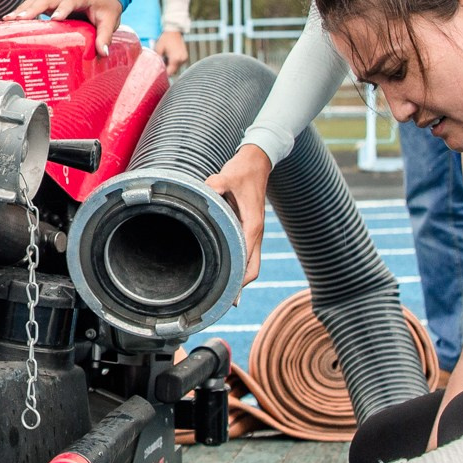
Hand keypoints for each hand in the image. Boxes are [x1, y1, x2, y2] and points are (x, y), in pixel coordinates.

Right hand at [10, 0, 123, 52]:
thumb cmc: (107, 10)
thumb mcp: (110, 22)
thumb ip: (105, 36)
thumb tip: (103, 53)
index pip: (70, 1)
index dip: (63, 9)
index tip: (55, 18)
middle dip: (32, 9)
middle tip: (19, 20)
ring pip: (36, 0)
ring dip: (22, 9)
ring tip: (8, 20)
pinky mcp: (50, 4)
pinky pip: (34, 4)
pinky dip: (22, 11)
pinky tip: (10, 21)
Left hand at [152, 27, 188, 75]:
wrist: (174, 31)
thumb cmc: (165, 39)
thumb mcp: (158, 50)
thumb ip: (157, 60)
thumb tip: (155, 68)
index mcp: (175, 59)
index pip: (170, 72)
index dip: (164, 74)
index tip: (158, 72)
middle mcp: (182, 60)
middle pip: (173, 71)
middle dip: (167, 69)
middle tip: (161, 63)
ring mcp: (185, 58)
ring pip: (176, 68)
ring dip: (171, 66)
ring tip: (166, 57)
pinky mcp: (185, 57)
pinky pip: (179, 64)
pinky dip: (174, 63)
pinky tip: (170, 56)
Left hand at [207, 142, 271, 285]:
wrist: (258, 161)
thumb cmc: (243, 170)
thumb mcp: (227, 176)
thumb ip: (216, 185)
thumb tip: (205, 190)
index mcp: (251, 225)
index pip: (248, 260)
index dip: (240, 280)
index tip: (230, 295)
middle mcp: (255, 231)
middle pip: (253, 268)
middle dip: (242, 285)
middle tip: (226, 301)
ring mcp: (254, 230)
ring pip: (253, 262)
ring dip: (242, 276)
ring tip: (227, 292)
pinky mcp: (251, 226)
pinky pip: (249, 251)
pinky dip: (241, 264)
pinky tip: (230, 269)